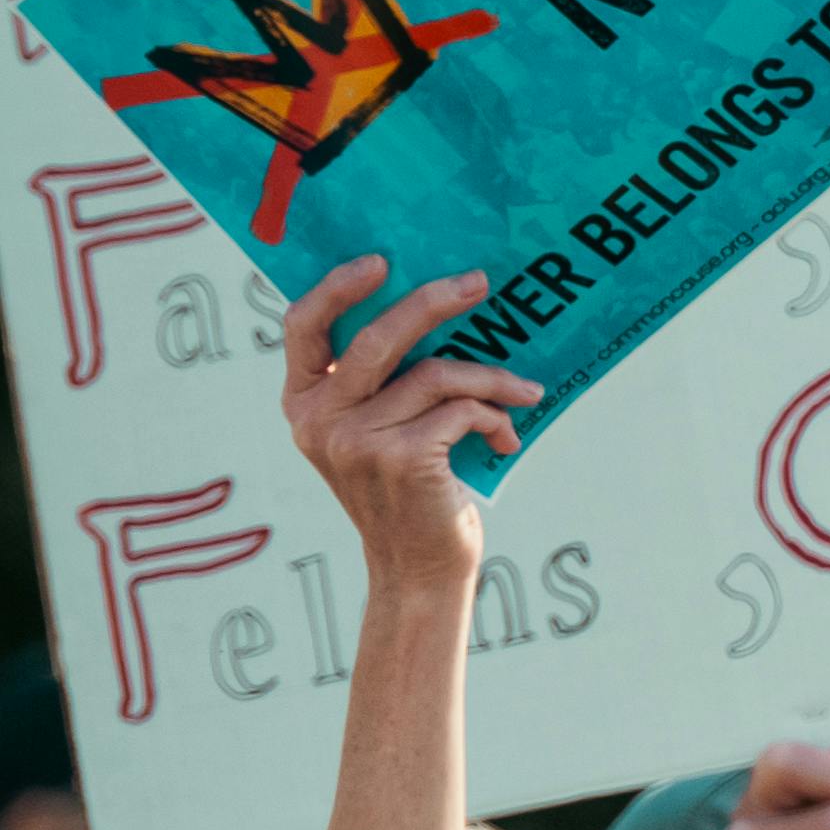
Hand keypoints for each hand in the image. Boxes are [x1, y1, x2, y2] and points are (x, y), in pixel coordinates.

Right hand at [278, 257, 537, 587]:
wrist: (418, 568)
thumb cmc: (409, 493)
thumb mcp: (376, 434)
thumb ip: (382, 386)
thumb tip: (439, 313)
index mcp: (303, 403)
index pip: (302, 327)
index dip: (338, 287)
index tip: (381, 260)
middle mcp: (318, 419)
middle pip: (377, 338)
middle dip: (433, 302)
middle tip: (478, 283)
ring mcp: (357, 440)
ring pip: (436, 376)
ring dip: (492, 379)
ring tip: (526, 390)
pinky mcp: (403, 459)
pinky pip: (463, 412)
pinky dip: (496, 418)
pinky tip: (509, 439)